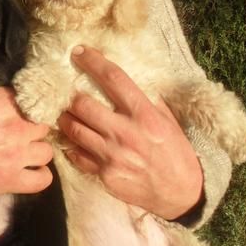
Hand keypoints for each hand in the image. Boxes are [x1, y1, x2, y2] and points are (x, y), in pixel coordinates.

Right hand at [0, 87, 52, 194]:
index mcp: (4, 99)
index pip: (33, 102)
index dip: (27, 113)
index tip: (19, 119)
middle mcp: (17, 123)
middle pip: (43, 126)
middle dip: (32, 133)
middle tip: (18, 140)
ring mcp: (17, 151)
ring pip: (47, 151)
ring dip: (36, 154)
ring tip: (21, 159)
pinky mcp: (12, 178)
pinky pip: (43, 179)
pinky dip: (38, 177)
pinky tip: (26, 176)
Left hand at [58, 46, 202, 219]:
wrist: (180, 193)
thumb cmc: (175, 151)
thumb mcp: (167, 120)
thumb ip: (146, 99)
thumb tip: (124, 79)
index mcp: (143, 114)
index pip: (113, 79)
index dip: (93, 62)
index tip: (79, 51)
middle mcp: (125, 133)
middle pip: (83, 104)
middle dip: (71, 96)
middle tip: (68, 94)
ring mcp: (112, 155)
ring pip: (73, 129)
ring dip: (65, 119)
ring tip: (65, 114)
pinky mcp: (103, 174)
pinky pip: (76, 154)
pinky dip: (70, 145)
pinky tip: (72, 139)